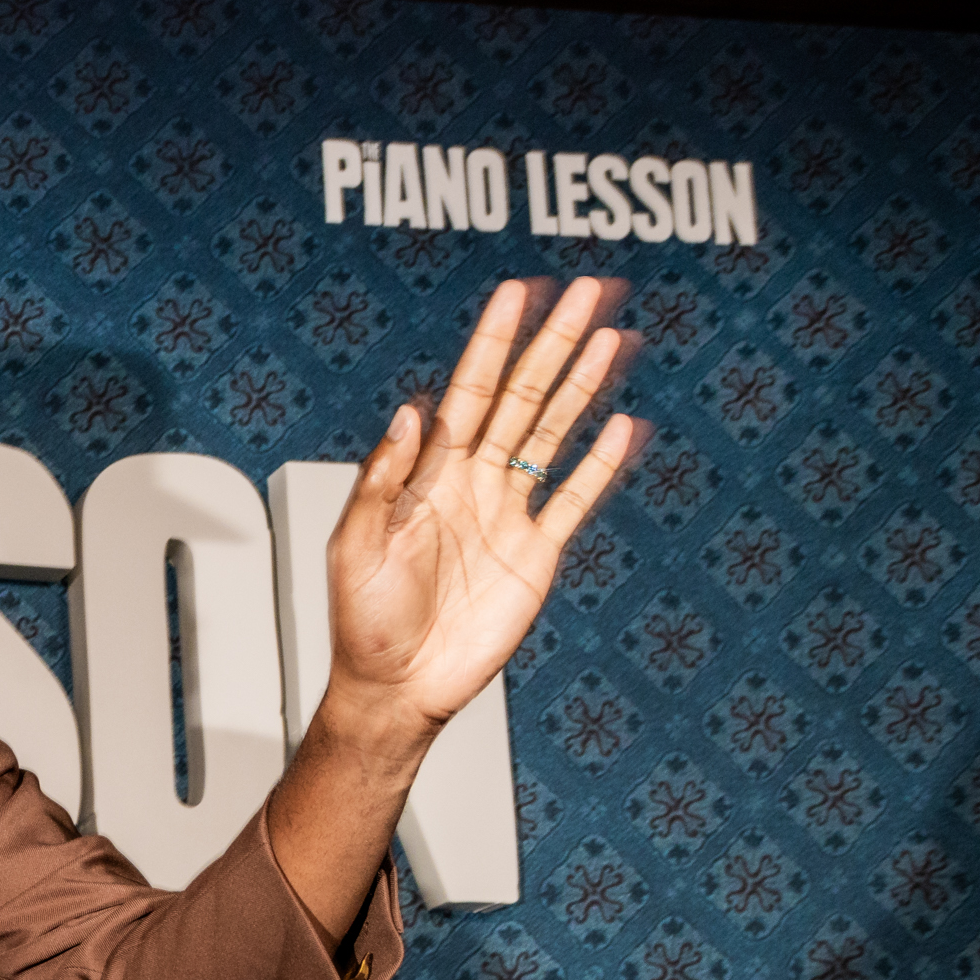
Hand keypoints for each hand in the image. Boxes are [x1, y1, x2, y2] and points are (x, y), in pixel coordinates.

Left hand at [323, 275, 643, 758]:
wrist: (398, 687)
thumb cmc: (363, 623)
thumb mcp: (354, 549)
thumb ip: (381, 481)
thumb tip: (411, 412)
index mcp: (425, 475)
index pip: (467, 392)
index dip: (492, 343)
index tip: (516, 295)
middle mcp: (470, 483)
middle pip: (520, 397)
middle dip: (552, 344)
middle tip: (586, 292)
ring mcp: (506, 514)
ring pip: (552, 434)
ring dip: (582, 386)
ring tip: (611, 336)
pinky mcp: (535, 554)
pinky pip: (574, 499)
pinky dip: (600, 463)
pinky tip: (625, 424)